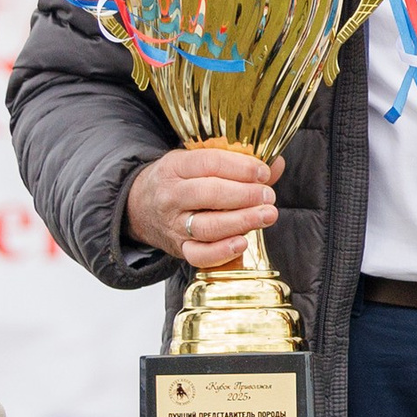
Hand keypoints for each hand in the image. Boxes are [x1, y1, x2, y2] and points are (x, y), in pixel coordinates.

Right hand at [123, 146, 283, 271]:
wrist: (140, 207)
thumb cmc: (178, 181)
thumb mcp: (196, 161)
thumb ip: (236, 162)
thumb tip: (276, 165)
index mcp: (175, 167)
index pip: (208, 163)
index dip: (240, 167)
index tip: (263, 172)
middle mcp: (171, 196)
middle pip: (209, 194)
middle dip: (244, 195)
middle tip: (268, 195)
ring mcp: (173, 224)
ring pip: (207, 226)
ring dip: (241, 221)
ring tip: (267, 215)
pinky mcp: (178, 248)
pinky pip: (199, 255)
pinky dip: (221, 252)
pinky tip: (242, 242)